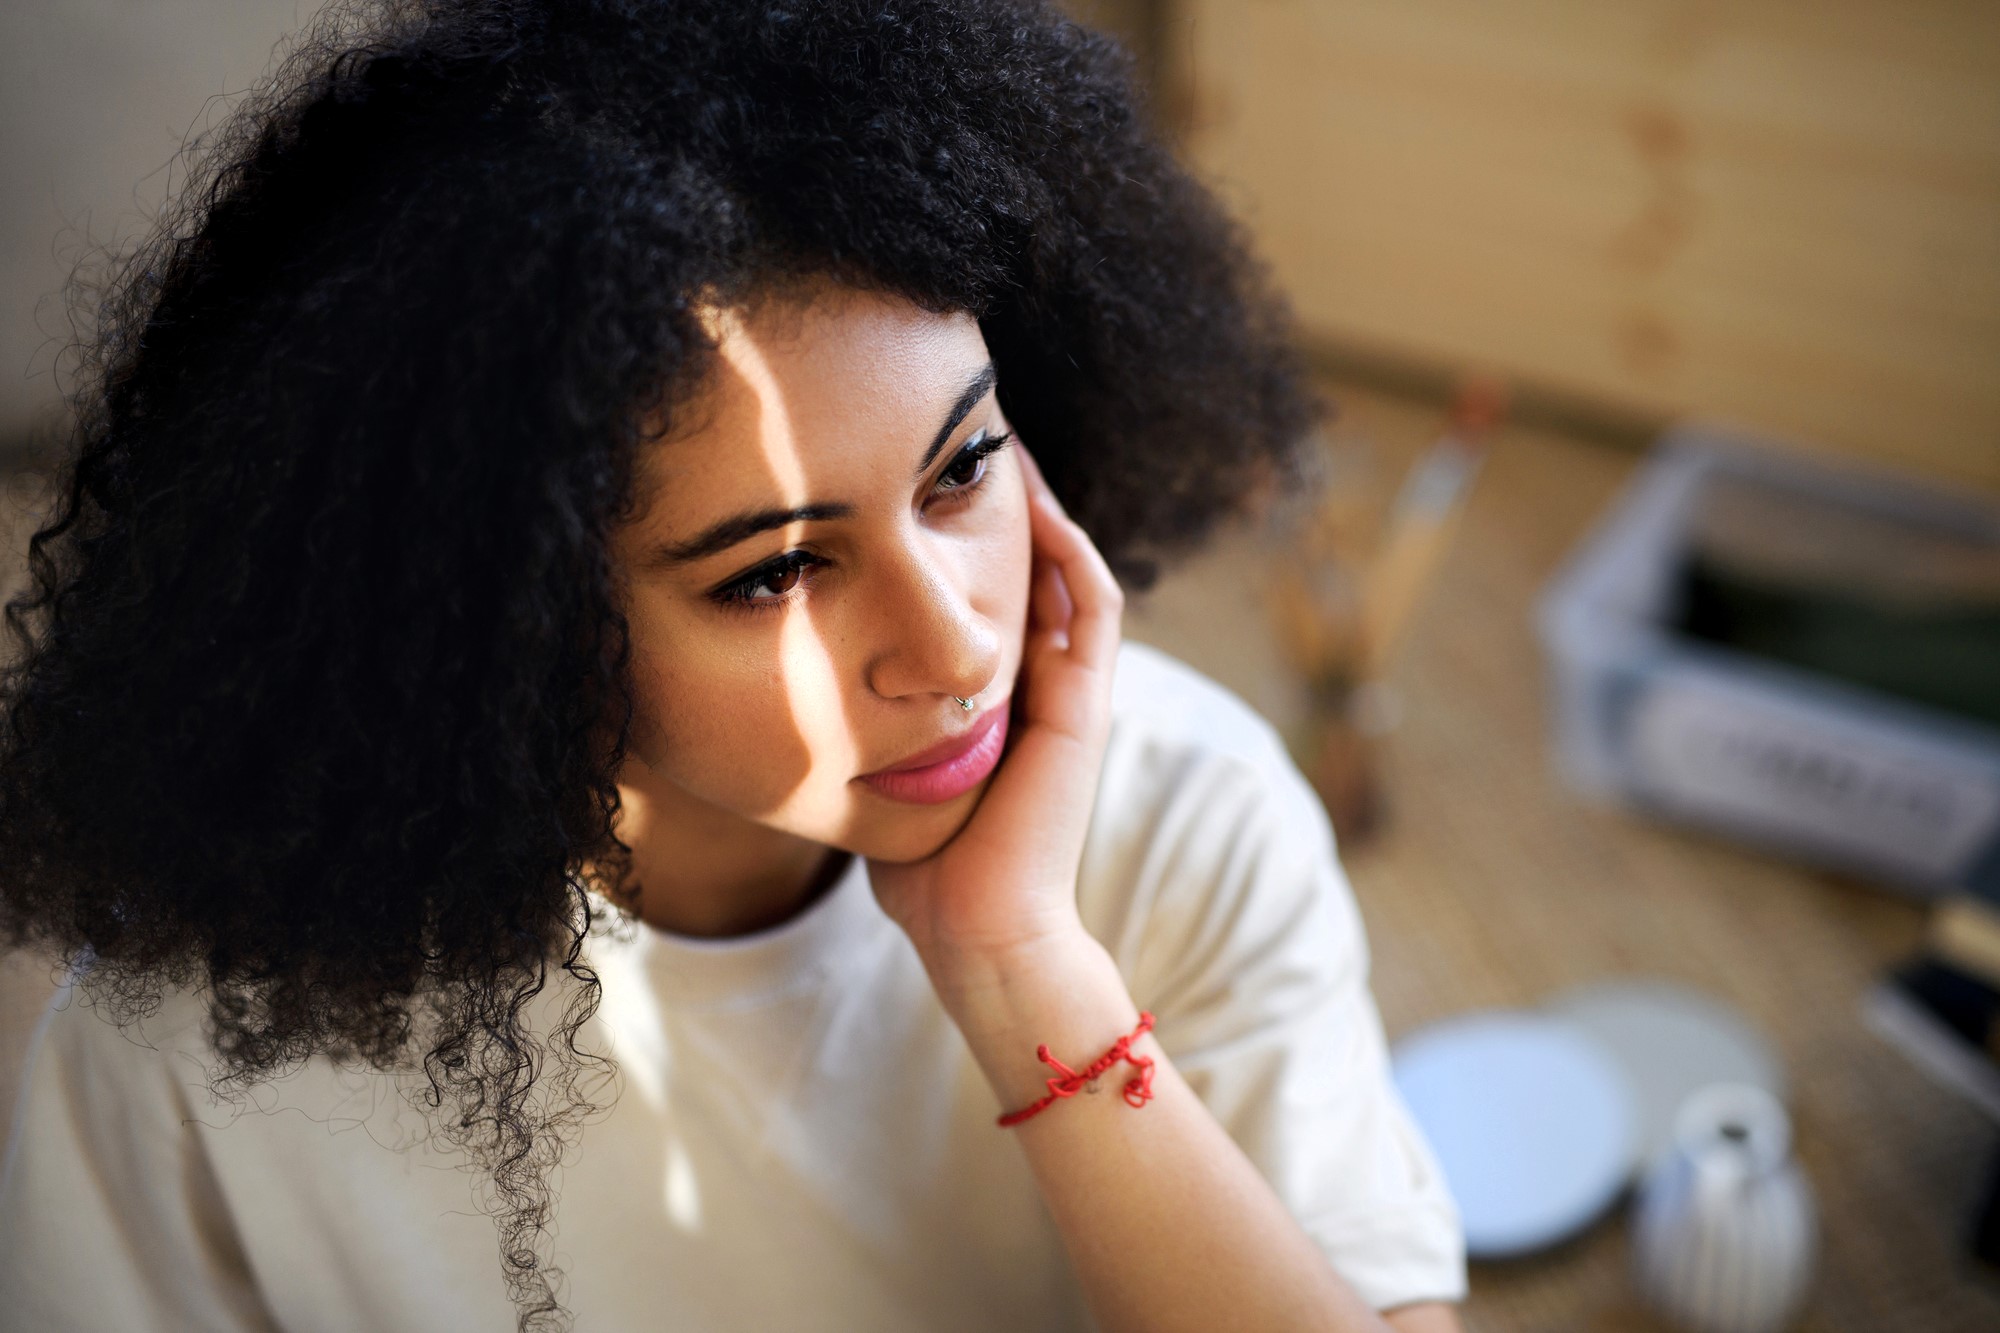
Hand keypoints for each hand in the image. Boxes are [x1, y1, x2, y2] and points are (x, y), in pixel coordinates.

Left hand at [866, 444, 1125, 996]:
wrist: (978, 935)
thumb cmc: (923, 871)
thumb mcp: (881, 770)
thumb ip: (862, 724)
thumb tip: (786, 677)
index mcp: (999, 695)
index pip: (991, 588)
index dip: (961, 529)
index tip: (915, 472)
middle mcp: (1041, 684)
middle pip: (1030, 565)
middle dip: (997, 500)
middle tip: (962, 433)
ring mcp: (1070, 693)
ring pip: (1068, 571)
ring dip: (1040, 505)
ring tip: (1002, 442)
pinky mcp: (1085, 707)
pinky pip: (1093, 608)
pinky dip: (1069, 549)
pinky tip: (1033, 499)